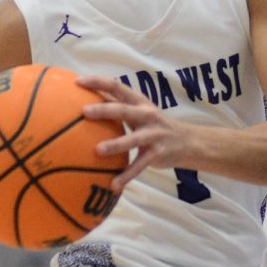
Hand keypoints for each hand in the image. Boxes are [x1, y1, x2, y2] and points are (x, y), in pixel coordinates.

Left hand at [78, 75, 192, 191]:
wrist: (188, 141)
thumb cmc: (153, 124)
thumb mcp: (139, 111)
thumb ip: (117, 106)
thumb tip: (82, 103)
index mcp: (138, 101)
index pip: (117, 86)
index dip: (98, 82)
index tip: (78, 81)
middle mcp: (147, 114)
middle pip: (124, 110)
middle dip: (104, 110)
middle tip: (84, 111)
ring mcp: (154, 134)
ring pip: (133, 139)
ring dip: (115, 144)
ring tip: (98, 151)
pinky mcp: (158, 153)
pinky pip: (140, 165)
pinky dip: (127, 175)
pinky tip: (113, 185)